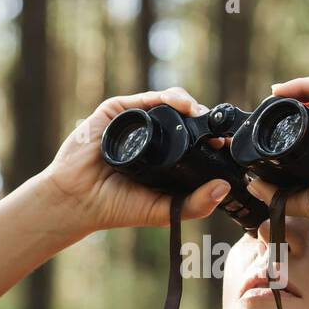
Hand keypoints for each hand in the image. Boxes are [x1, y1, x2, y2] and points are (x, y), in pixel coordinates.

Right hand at [40, 87, 231, 232]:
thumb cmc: (116, 207)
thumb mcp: (164, 210)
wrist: (78, 199)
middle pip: (187, 121)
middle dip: (206, 122)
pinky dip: (170, 98)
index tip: (230, 146)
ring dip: (192, 107)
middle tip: (221, 132)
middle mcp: (153, 137)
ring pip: (172, 105)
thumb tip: (225, 188)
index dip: (214, 141)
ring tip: (203, 117)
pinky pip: (150, 99)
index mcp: (166, 158)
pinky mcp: (120, 110)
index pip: (196, 142)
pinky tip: (184, 106)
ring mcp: (137, 122)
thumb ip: (195, 205)